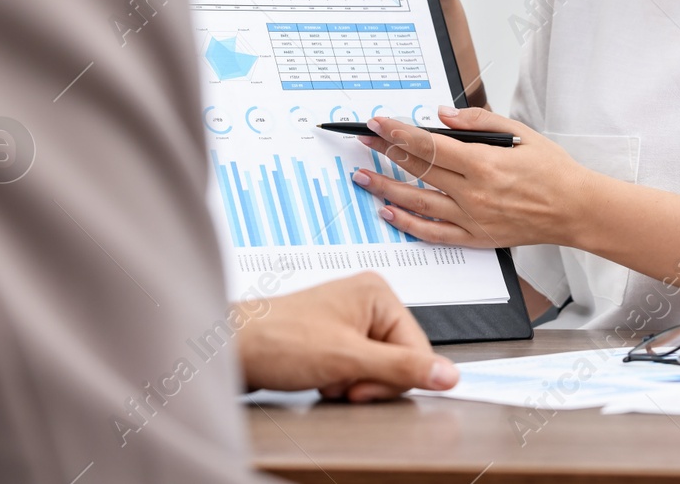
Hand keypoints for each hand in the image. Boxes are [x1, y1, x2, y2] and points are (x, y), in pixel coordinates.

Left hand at [235, 272, 458, 401]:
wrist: (230, 348)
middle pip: (399, 358)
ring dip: (354, 383)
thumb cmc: (277, 340)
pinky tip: (321, 377)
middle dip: (370, 380)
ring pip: (379, 368)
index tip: (361, 386)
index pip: (418, 347)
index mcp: (378, 293)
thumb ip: (402, 368)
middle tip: (340, 380)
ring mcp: (351, 319)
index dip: (393, 377)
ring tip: (326, 376)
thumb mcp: (348, 359)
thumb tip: (449, 375)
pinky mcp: (337, 336)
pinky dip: (342, 381)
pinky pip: (359, 368)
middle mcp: (367, 301)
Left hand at [353, 106, 594, 248]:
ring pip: (418, 202)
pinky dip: (408, 224)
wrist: (575, 209)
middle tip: (364, 142)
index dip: (399, 133)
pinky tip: (389, 213)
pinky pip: (434, 233)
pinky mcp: (476, 237)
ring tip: (363, 177)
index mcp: (485, 163)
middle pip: (419, 170)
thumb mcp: (522, 132)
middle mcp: (474, 193)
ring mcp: (473, 218)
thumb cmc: (553, 170)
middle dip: (386, 153)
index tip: (378, 124)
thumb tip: (442, 115)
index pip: (430, 144)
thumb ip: (480, 121)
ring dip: (386, 188)